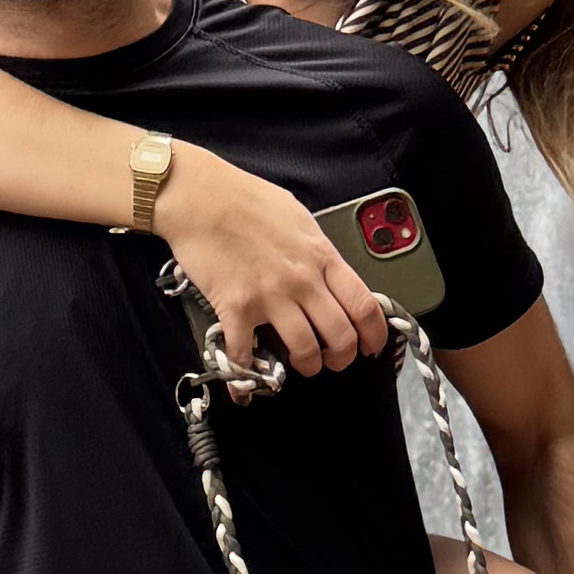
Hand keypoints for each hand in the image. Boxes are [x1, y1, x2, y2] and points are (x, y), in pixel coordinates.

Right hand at [154, 145, 391, 373]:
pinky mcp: (236, 308)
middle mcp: (302, 280)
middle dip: (342, 357)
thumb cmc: (245, 198)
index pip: (364, 305)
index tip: (371, 346)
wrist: (199, 196)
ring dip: (306, 365)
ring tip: (300, 363)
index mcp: (321, 255)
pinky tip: (247, 377)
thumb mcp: (297, 217)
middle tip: (334, 360)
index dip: (374, 334)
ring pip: (305, 350)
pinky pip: (247, 354)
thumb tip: (327, 270)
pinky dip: (247, 373)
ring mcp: (270, 296)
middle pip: (341, 335)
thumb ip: (316, 249)